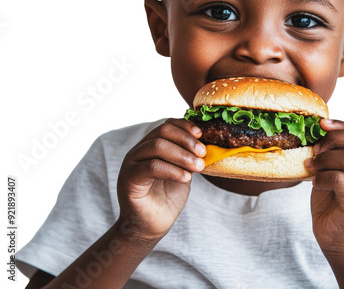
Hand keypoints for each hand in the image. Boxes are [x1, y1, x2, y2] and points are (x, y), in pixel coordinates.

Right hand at [116, 118, 205, 242]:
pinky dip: (172, 170)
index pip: (167, 125)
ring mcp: (131, 163)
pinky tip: (186, 177)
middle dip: (186, 140)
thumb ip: (190, 156)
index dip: (185, 126)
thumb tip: (208, 143)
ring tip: (198, 166)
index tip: (202, 134)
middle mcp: (139, 150)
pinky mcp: (128, 179)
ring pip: (157, 146)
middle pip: (162, 132)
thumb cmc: (168, 197)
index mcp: (151, 145)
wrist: (151, 226)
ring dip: (182, 155)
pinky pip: (152, 167)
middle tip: (203, 152)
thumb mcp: (184, 171)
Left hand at [306, 120, 343, 257]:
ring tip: (312, 168)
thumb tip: (314, 133)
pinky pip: (339, 179)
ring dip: (323, 160)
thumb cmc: (331, 203)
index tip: (321, 124)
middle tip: (315, 149)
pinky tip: (316, 184)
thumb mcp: (329, 172)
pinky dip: (322, 178)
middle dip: (334, 137)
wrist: (337, 239)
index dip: (342, 125)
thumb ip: (329, 155)